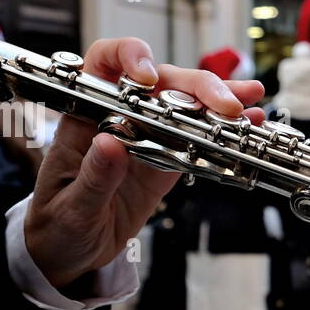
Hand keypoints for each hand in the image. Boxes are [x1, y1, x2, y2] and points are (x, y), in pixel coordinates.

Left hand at [24, 38, 265, 289]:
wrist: (70, 252)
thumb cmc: (58, 224)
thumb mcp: (71, 207)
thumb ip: (93, 176)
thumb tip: (110, 141)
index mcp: (87, 117)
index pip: (104, 64)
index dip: (128, 58)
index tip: (148, 77)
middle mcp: (121, 118)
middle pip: (161, 82)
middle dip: (196, 87)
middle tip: (224, 106)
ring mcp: (149, 137)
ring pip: (187, 106)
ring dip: (220, 101)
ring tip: (250, 103)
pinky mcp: (169, 161)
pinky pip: (199, 140)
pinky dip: (225, 132)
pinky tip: (249, 125)